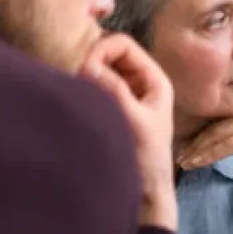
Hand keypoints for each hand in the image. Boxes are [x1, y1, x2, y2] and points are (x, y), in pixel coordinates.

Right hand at [80, 33, 175, 229]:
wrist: (147, 189)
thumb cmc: (147, 157)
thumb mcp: (134, 120)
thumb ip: (114, 91)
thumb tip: (88, 64)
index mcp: (155, 80)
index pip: (123, 44)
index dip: (102, 50)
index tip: (84, 69)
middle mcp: (141, 82)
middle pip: (109, 53)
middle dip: (91, 61)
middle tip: (77, 82)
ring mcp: (126, 94)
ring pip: (100, 69)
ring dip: (86, 75)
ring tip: (79, 92)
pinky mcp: (113, 108)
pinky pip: (95, 86)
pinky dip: (85, 88)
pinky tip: (80, 101)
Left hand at [177, 102, 232, 191]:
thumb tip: (219, 139)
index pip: (220, 115)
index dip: (199, 129)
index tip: (184, 144)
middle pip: (216, 123)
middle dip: (194, 141)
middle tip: (178, 156)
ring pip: (219, 133)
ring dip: (197, 149)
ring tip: (183, 163)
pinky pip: (228, 144)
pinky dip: (209, 154)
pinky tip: (197, 164)